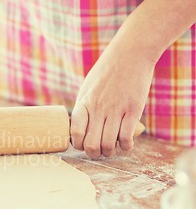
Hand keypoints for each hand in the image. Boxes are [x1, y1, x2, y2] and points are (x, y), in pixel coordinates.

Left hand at [70, 43, 154, 158]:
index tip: (83, 144)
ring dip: (110, 152)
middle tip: (98, 151)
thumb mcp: (87, 88)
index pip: (75, 133)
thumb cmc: (106, 72)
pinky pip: (127, 137)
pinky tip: (126, 143)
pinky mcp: (133, 110)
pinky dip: (126, 146)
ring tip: (112, 148)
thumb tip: (78, 129)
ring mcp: (116, 110)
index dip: (78, 145)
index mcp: (84, 103)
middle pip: (92, 144)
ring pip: (109, 145)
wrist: (130, 54)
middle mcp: (98, 109)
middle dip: (94, 153)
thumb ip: (83, 108)